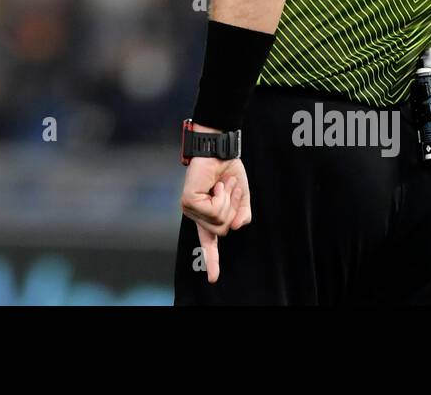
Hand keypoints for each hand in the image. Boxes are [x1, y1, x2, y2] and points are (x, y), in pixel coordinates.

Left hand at [180, 144, 251, 283]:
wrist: (220, 150)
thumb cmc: (228, 171)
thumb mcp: (242, 197)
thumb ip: (242, 215)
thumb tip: (235, 228)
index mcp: (208, 216)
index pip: (209, 243)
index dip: (212, 261)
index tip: (213, 279)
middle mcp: (197, 215)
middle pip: (223, 230)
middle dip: (233, 209)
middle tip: (229, 188)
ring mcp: (190, 209)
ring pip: (219, 222)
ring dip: (228, 201)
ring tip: (221, 184)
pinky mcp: (188, 201)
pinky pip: (213, 211)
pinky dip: (221, 197)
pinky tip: (215, 185)